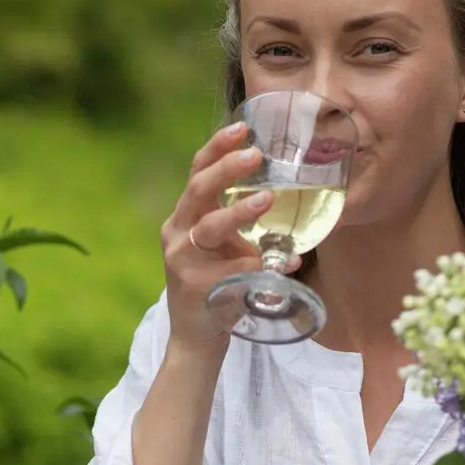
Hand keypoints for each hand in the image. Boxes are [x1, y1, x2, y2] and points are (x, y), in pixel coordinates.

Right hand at [158, 121, 272, 349]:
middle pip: (198, 190)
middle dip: (226, 169)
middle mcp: (177, 233)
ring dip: (240, 212)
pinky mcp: (195, 287)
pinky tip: (284, 263)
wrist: (197, 336)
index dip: (217, 148)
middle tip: (256, 156)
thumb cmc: (218, 285)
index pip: (196, 172)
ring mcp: (181, 260)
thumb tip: (287, 195)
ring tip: (267, 199)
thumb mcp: (224, 247)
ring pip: (210, 228)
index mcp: (185, 216)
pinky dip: (259, 264)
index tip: (241, 128)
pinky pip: (230, 269)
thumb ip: (242, 224)